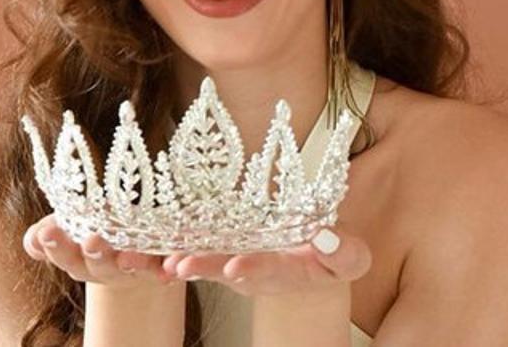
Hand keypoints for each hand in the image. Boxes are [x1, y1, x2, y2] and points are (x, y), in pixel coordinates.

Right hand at [23, 214, 179, 288]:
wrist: (134, 240)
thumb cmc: (93, 226)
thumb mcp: (68, 225)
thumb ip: (46, 233)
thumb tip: (34, 239)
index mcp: (79, 259)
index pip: (63, 254)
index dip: (55, 246)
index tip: (48, 231)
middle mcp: (105, 269)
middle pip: (97, 265)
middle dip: (94, 254)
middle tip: (91, 240)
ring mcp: (134, 270)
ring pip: (133, 268)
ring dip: (130, 263)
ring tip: (127, 256)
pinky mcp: (162, 267)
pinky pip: (167, 269)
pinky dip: (170, 270)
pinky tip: (171, 268)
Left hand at [160, 226, 371, 296]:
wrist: (315, 256)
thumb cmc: (334, 255)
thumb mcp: (351, 256)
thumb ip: (344, 252)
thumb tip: (326, 238)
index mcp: (288, 270)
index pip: (269, 269)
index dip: (253, 268)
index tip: (236, 267)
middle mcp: (257, 268)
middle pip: (228, 269)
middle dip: (204, 268)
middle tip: (182, 266)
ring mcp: (238, 258)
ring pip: (207, 259)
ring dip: (184, 260)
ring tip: (163, 260)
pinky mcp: (225, 245)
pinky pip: (199, 244)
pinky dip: (178, 245)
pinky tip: (156, 244)